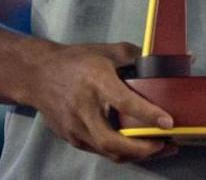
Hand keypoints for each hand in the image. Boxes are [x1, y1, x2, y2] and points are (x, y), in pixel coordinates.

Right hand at [26, 42, 175, 162]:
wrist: (37, 74)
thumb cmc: (75, 61)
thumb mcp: (106, 51)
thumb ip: (135, 56)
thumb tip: (163, 61)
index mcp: (96, 82)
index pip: (124, 102)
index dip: (148, 114)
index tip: (168, 123)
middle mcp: (83, 108)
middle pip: (112, 141)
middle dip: (142, 149)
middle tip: (165, 145)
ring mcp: (74, 127)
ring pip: (107, 152)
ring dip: (135, 154)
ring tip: (159, 149)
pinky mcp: (71, 138)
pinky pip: (99, 150)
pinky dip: (119, 152)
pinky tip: (136, 147)